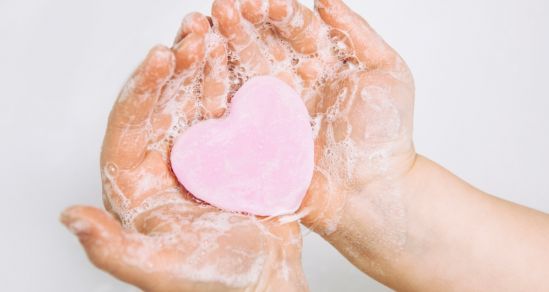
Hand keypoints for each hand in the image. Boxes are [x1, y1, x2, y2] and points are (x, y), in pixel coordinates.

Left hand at [61, 19, 306, 290]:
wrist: (266, 284)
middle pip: (163, 104)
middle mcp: (166, 162)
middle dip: (176, 65)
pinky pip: (230, 109)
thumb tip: (69, 218)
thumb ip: (111, 248)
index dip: (142, 90)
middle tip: (192, 32)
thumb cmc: (213, 283)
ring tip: (213, 33)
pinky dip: (235, 82)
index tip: (161, 57)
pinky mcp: (232, 149)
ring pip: (196, 98)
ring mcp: (201, 152)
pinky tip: (239, 58)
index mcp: (138, 184)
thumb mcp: (158, 270)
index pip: (130, 128)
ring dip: (204, 64)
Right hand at [210, 0, 414, 252]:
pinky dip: (212, 88)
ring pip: (238, 70)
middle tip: (224, 7)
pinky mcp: (254, 135)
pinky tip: (199, 69)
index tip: (259, 2)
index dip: (274, 11)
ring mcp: (269, 107)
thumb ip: (355, 31)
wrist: (371, 191)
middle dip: (239, 23)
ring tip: (203, 30)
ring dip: (220, 49)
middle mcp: (291, 79)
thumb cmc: (385, 135)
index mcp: (319, 60)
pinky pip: (229, 108)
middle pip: (259, 42)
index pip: (291, 26)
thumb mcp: (386, 71)